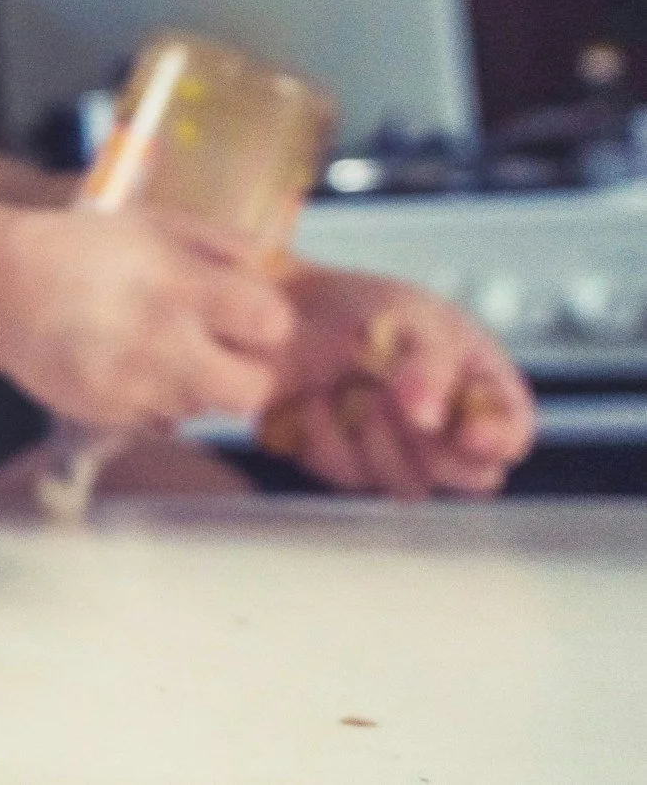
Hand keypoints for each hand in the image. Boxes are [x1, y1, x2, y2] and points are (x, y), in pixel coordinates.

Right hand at [0, 206, 294, 429]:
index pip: (271, 324)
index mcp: (180, 285)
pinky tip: (129, 366)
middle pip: (250, 391)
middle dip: (246, 372)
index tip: (246, 315)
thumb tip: (268, 272)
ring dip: (196, 385)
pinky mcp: (106, 413)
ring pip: (205, 409)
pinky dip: (156, 399)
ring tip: (162, 351)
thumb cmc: (85, 247)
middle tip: (222, 350)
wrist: (1, 285)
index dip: (266, 322)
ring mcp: (132, 384)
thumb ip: (220, 245)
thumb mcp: (155, 224)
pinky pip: (161, 420)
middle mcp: (161, 341)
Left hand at [255, 269, 533, 498]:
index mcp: (481, 385)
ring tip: (349, 384)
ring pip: (410, 484)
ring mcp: (402, 453)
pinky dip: (327, 434)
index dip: (495, 440)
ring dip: (372, 433)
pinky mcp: (351, 466)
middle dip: (429, 442)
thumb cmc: (359, 306)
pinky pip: (348, 474)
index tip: (465, 432)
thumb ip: (431, 364)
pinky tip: (315, 399)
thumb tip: (429, 417)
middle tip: (388, 395)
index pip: (510, 433)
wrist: (281, 310)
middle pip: (471, 477)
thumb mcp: (410, 315)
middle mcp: (449, 428)